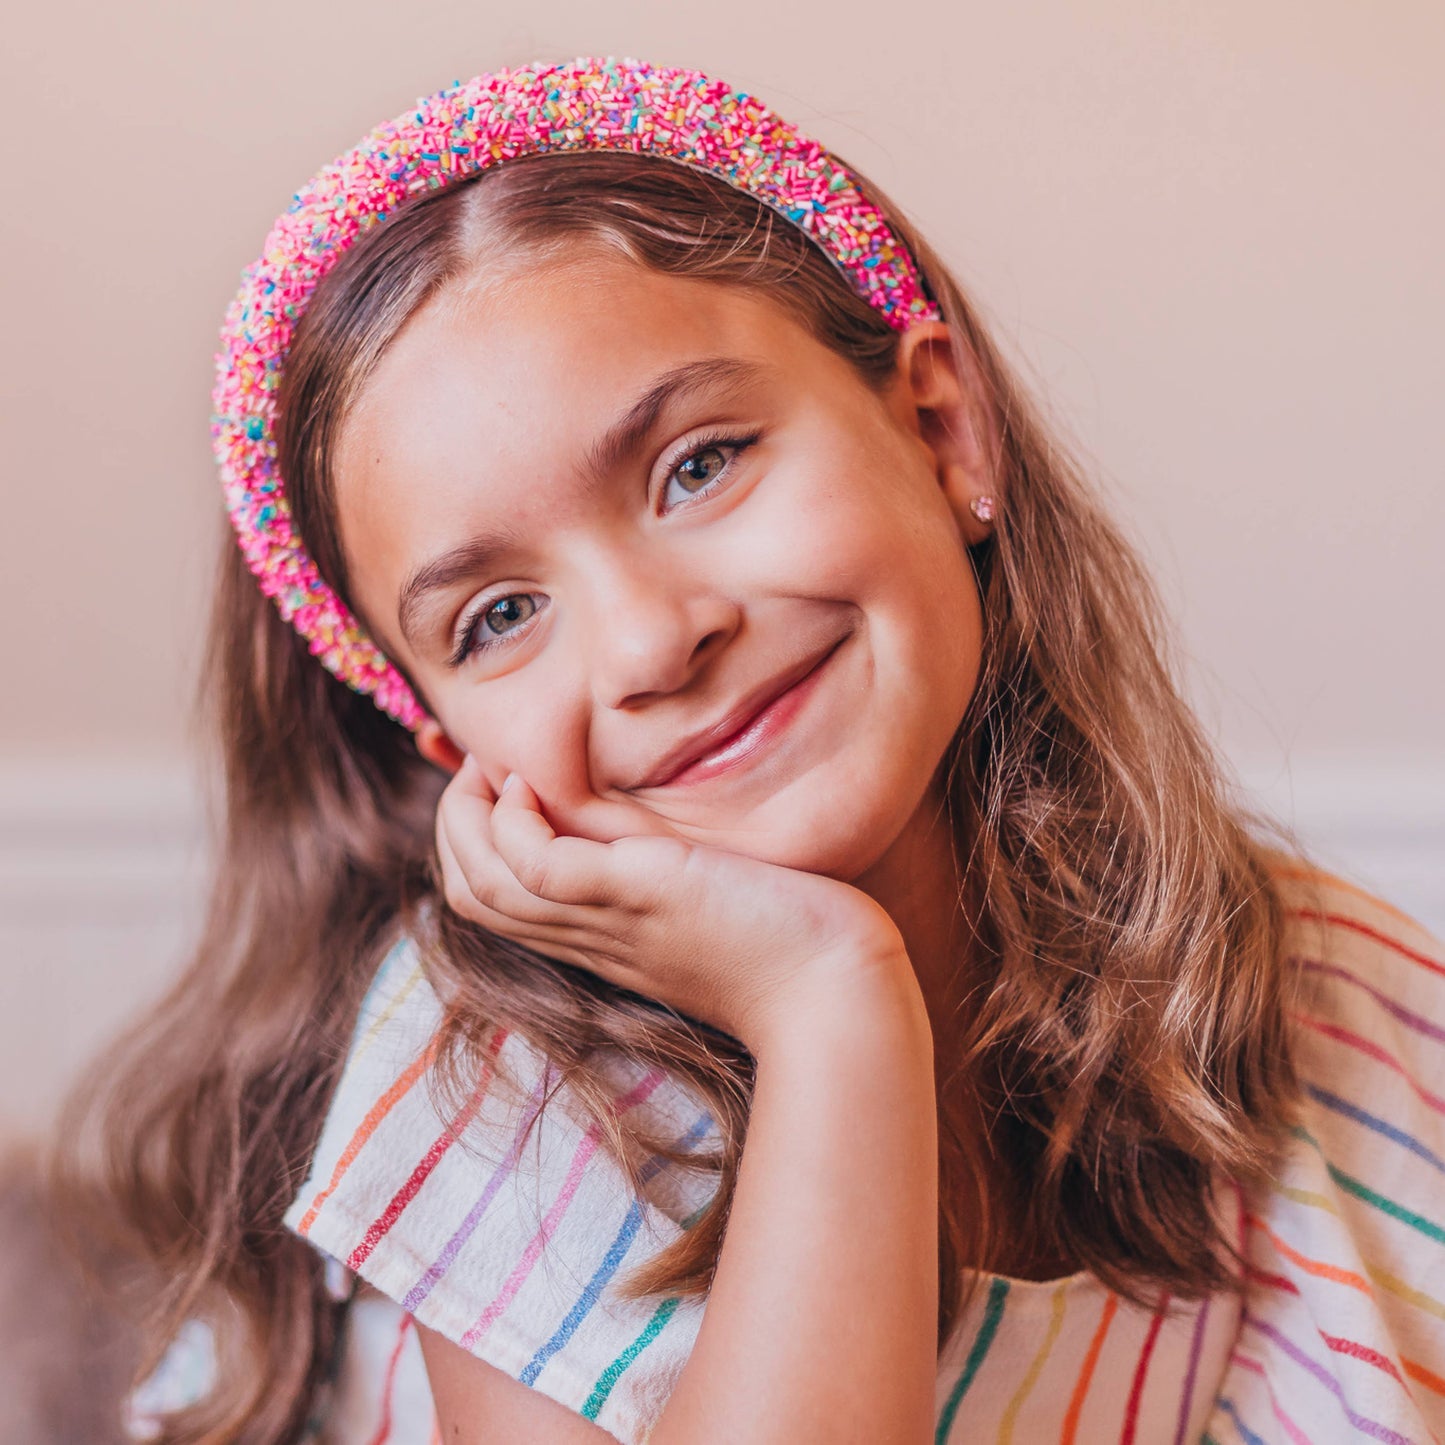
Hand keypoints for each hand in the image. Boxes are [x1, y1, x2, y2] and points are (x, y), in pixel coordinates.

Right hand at [433, 757, 909, 1049]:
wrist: (834, 991)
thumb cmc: (791, 945)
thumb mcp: (707, 901)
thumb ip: (667, 874)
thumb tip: (658, 832)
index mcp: (599, 937)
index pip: (493, 898)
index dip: (471, 839)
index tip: (497, 784)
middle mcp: (589, 934)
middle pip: (468, 888)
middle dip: (453, 821)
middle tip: (481, 767)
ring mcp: (606, 918)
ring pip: (481, 881)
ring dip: (466, 815)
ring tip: (494, 767)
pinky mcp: (636, 895)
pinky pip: (533, 865)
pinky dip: (510, 822)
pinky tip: (531, 786)